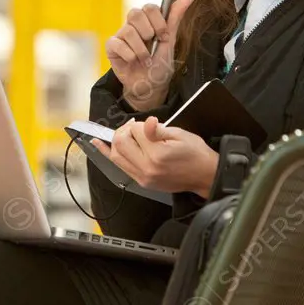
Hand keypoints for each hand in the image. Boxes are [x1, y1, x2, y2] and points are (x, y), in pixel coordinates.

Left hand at [90, 117, 219, 197]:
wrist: (205, 175)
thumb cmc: (195, 153)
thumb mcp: (180, 134)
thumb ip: (159, 129)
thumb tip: (146, 122)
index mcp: (158, 154)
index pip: (135, 131)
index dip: (139, 124)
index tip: (148, 124)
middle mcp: (147, 168)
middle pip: (120, 142)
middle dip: (124, 130)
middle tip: (135, 127)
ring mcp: (143, 177)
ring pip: (116, 156)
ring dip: (116, 141)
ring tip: (124, 134)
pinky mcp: (142, 182)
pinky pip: (120, 167)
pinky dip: (109, 154)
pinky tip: (98, 144)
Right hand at [105, 0, 194, 110]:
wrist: (150, 87)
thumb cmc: (159, 65)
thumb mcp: (170, 42)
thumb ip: (175, 19)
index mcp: (148, 22)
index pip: (149, 7)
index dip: (158, 21)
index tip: (164, 36)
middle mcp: (133, 26)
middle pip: (135, 13)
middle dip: (148, 32)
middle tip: (152, 44)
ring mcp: (121, 35)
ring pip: (128, 31)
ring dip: (141, 49)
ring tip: (145, 59)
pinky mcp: (112, 47)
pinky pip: (117, 43)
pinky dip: (129, 55)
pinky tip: (132, 61)